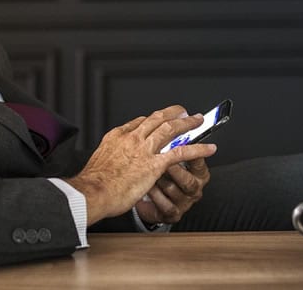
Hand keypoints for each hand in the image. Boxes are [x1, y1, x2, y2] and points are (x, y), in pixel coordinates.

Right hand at [63, 105, 214, 225]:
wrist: (93, 191)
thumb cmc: (93, 182)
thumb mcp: (98, 162)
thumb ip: (111, 158)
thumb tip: (115, 163)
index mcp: (117, 136)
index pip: (138, 121)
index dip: (152, 119)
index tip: (158, 119)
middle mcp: (132, 138)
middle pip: (157, 118)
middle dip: (172, 112)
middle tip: (183, 110)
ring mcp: (145, 149)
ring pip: (171, 129)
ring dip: (188, 123)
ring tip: (199, 121)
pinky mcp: (156, 164)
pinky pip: (182, 152)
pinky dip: (198, 148)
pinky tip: (209, 148)